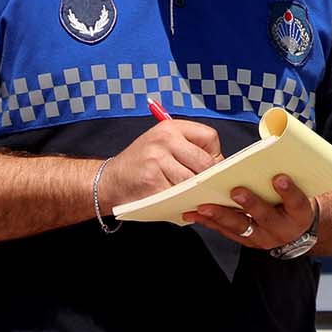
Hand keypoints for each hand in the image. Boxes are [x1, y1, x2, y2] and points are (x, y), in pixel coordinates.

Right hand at [100, 119, 222, 205]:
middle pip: (205, 162)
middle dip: (208, 177)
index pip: (209, 137)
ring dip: (197, 192)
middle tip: (206, 186)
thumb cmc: (141, 163)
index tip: (210, 166)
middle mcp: (164, 141)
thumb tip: (221, 165)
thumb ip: (189, 148)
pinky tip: (180, 202)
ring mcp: (158, 162)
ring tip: (193, 195)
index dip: (214, 154)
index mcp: (170, 128)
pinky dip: (185, 202)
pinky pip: (180, 196)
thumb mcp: (162, 144)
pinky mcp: (154, 184)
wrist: (109, 181)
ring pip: (194, 181)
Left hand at [184, 174, 313, 250]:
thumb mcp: (302, 189)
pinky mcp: (248, 241)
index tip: (280, 178)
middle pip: (266, 217)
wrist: (295, 229)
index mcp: (300, 214)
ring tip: (204, 206)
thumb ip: (291, 174)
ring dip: (221, 216)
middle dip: (250, 204)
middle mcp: (282, 229)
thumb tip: (276, 145)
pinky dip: (210, 222)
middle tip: (236, 191)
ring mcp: (263, 237)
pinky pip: (227, 232)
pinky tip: (196, 213)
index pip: (297, 202)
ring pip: (242, 227)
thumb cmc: (294, 201)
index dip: (289, 191)